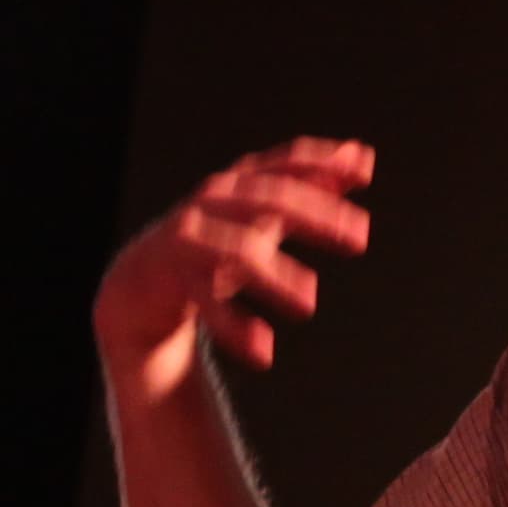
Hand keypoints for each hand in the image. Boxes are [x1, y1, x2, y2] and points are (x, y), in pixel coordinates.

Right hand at [95, 138, 375, 403]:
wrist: (142, 281)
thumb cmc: (214, 240)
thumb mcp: (264, 213)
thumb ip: (311, 186)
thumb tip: (361, 156)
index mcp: (239, 184)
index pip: (284, 164)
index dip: (321, 163)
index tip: (364, 172)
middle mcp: (213, 202)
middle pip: (268, 200)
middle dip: (317, 215)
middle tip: (360, 238)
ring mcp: (189, 236)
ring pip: (238, 250)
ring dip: (276, 276)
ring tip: (309, 302)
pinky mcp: (171, 276)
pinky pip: (207, 300)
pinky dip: (235, 327)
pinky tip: (264, 350)